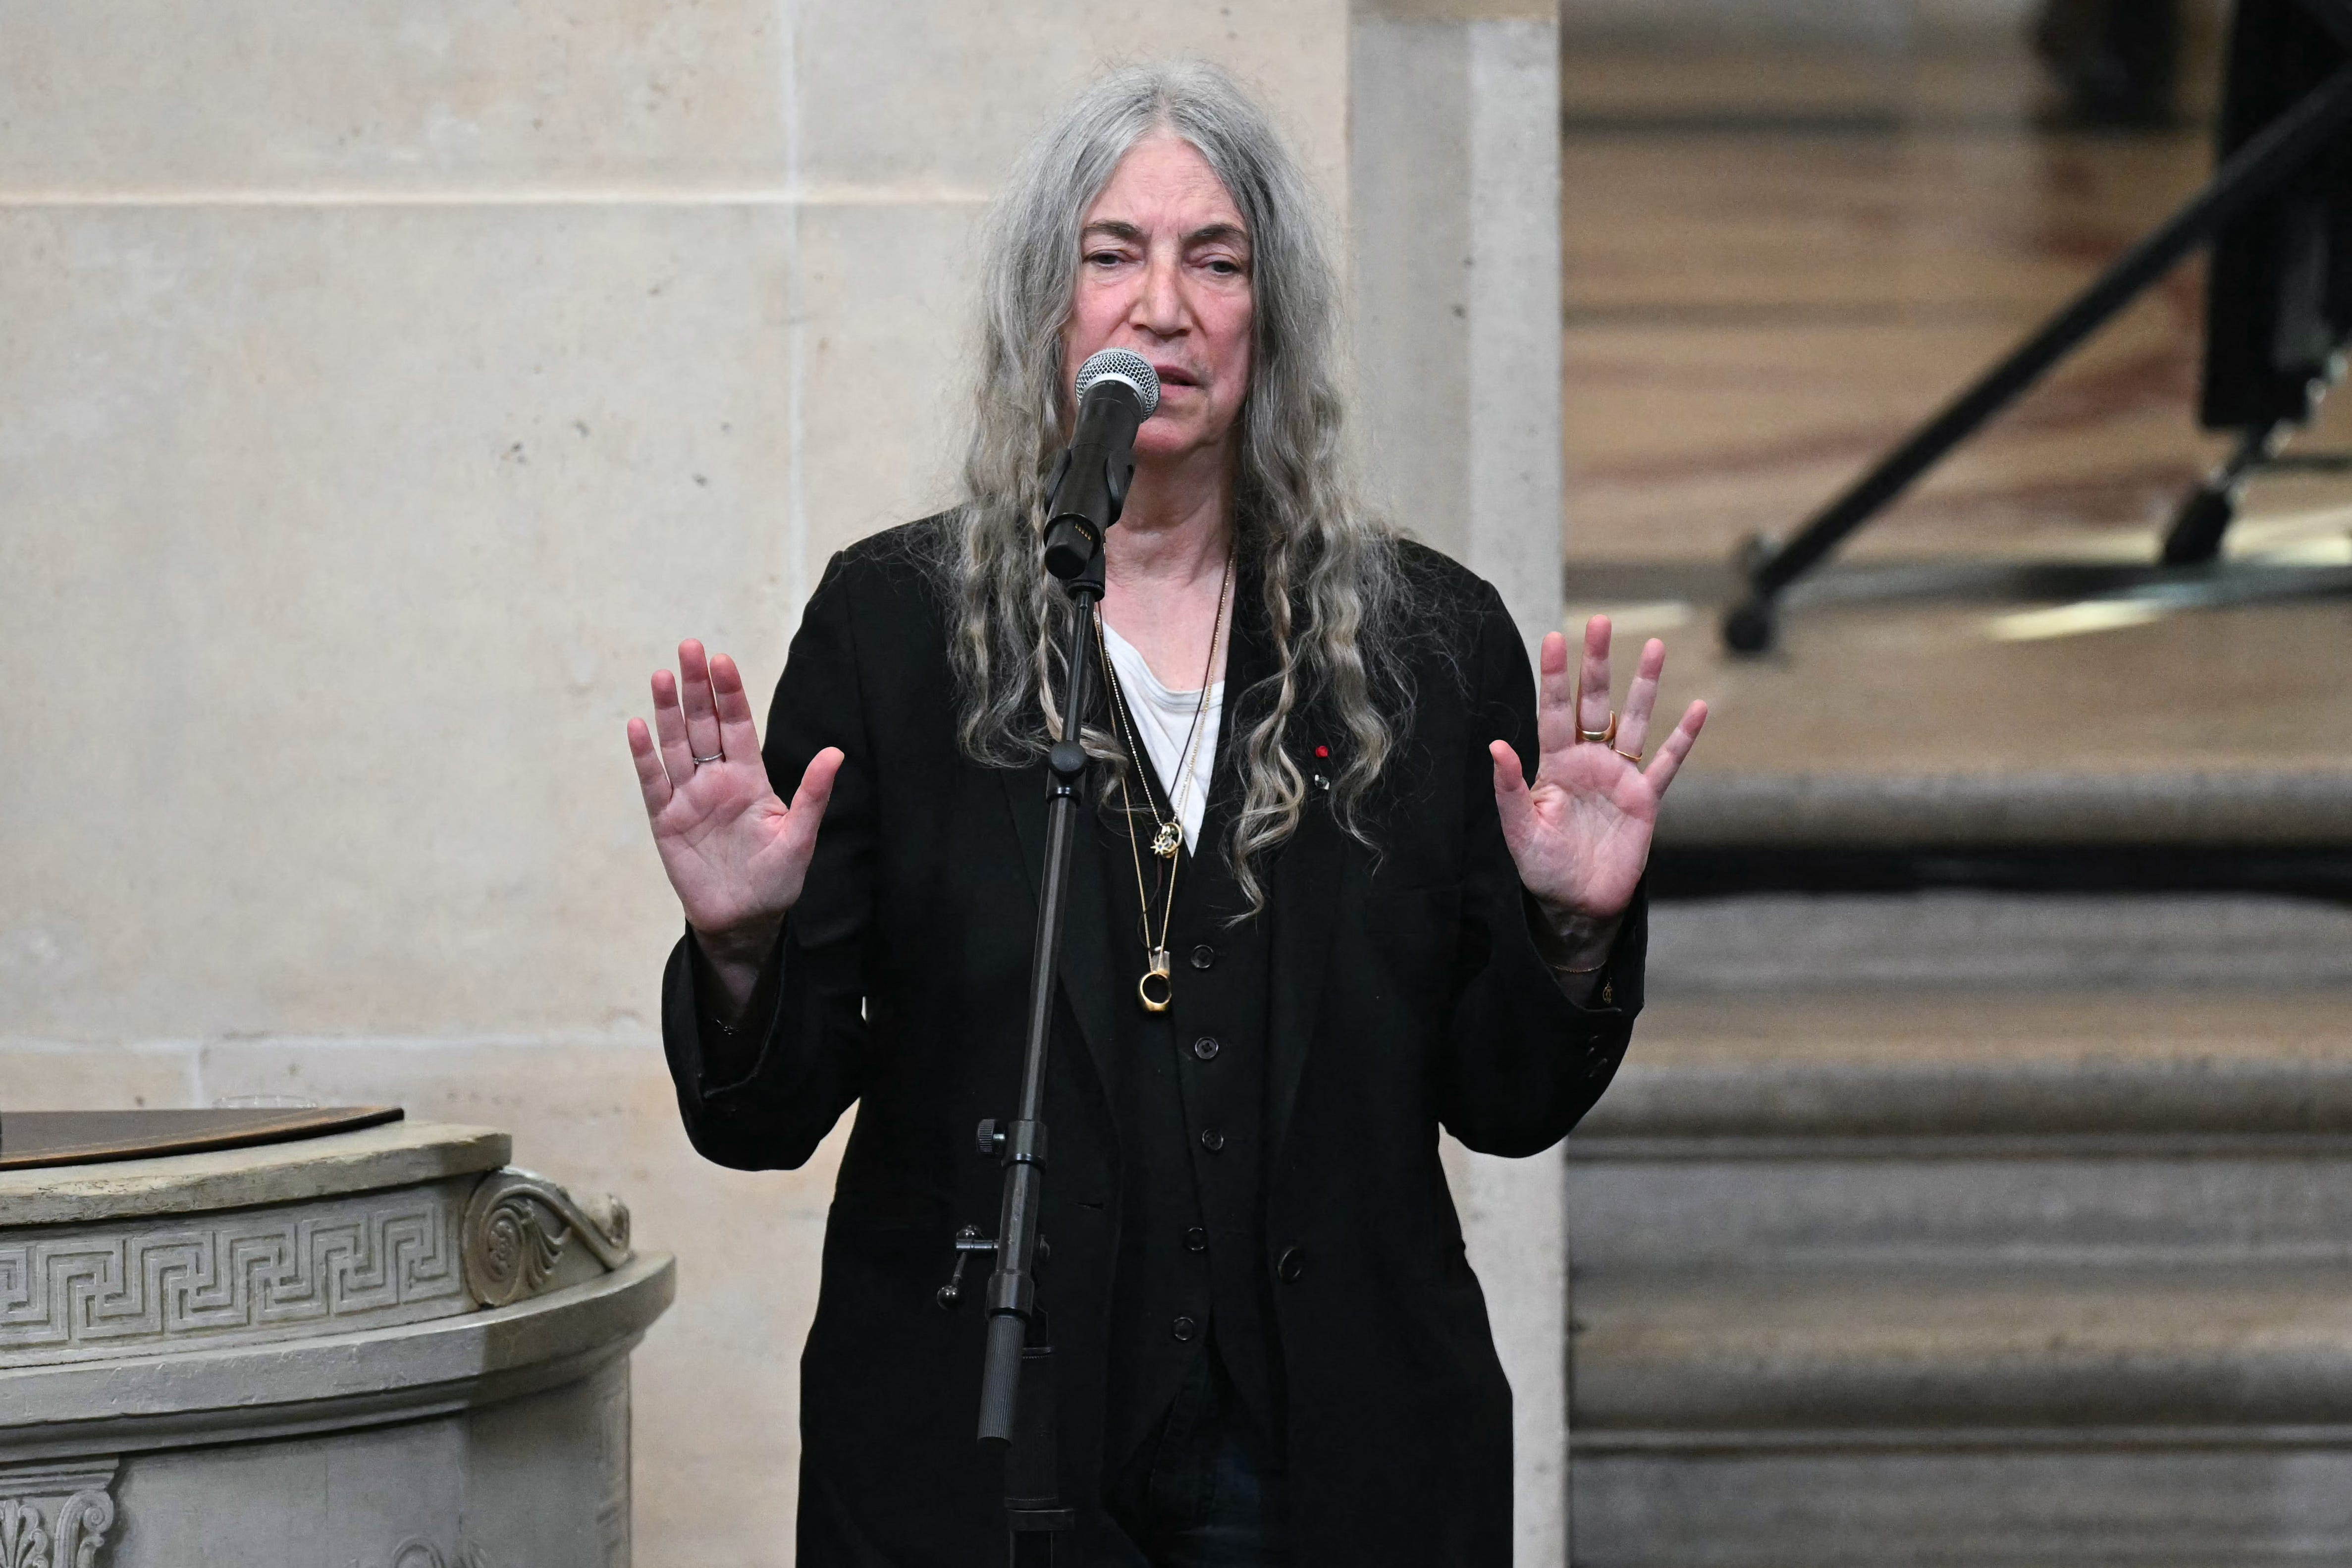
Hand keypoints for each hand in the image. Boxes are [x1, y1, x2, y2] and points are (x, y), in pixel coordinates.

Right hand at [627, 640, 842, 968]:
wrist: (745, 920)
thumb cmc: (776, 879)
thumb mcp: (800, 836)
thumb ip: (813, 794)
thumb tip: (836, 752)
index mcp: (750, 778)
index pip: (738, 726)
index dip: (730, 693)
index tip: (722, 659)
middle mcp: (717, 780)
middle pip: (703, 725)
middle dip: (697, 688)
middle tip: (689, 647)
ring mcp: (689, 798)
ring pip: (675, 746)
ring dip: (667, 711)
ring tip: (661, 675)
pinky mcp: (666, 821)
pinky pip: (654, 784)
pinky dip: (645, 757)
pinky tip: (637, 727)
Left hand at [1488, 617, 1706, 935]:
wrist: (1577, 904)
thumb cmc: (1542, 867)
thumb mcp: (1519, 830)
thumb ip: (1508, 788)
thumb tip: (1496, 745)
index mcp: (1554, 764)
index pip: (1553, 710)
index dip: (1554, 676)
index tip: (1554, 637)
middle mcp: (1588, 761)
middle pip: (1594, 702)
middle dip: (1597, 663)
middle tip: (1601, 621)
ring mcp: (1619, 777)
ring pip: (1634, 722)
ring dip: (1644, 686)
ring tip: (1655, 647)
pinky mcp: (1645, 799)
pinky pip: (1667, 763)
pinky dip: (1683, 737)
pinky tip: (1698, 708)